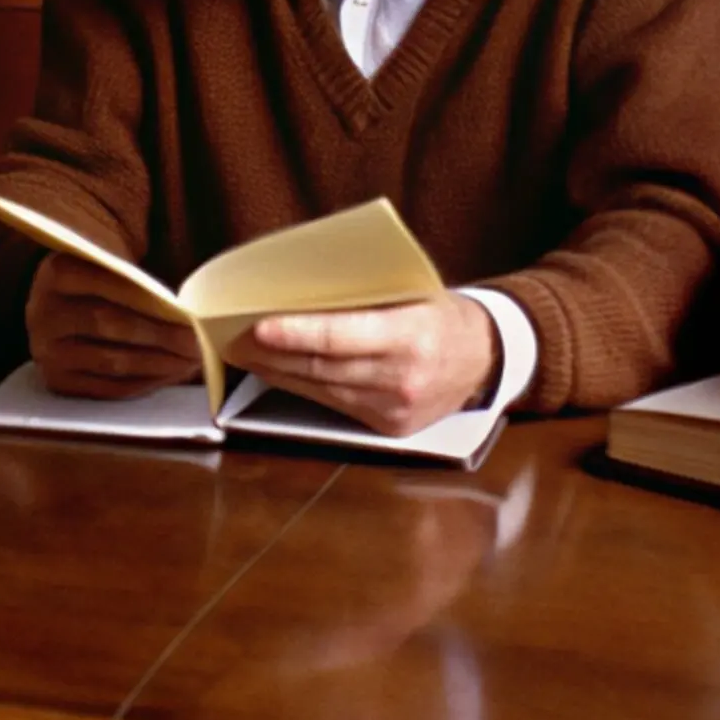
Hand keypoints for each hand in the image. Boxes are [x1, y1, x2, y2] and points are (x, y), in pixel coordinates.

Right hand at [26, 254, 201, 397]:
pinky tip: (168, 375)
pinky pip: (106, 388)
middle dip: (160, 336)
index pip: (109, 283)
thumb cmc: (98, 276)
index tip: (188, 313)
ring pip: (110, 361)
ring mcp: (46, 352)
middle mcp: (43, 314)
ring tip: (190, 362)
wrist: (60, 298)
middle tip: (196, 342)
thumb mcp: (108, 261)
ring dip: (157, 364)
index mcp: (57, 272)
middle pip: (110, 324)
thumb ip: (135, 280)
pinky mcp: (56, 382)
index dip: (150, 300)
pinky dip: (142, 383)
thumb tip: (184, 313)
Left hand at [232, 292, 499, 436]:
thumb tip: (301, 292)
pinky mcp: (389, 428)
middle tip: (234, 337)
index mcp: (411, 334)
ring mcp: (395, 409)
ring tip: (247, 354)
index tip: (258, 327)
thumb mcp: (411, 290)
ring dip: (279, 372)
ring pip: (323, 390)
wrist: (484, 356)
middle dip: (273, 354)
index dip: (297, 334)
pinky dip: (304, 388)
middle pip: (323, 368)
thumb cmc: (439, 311)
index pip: (341, 337)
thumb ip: (364, 296)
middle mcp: (403, 377)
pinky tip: (281, 373)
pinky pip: (335, 406)